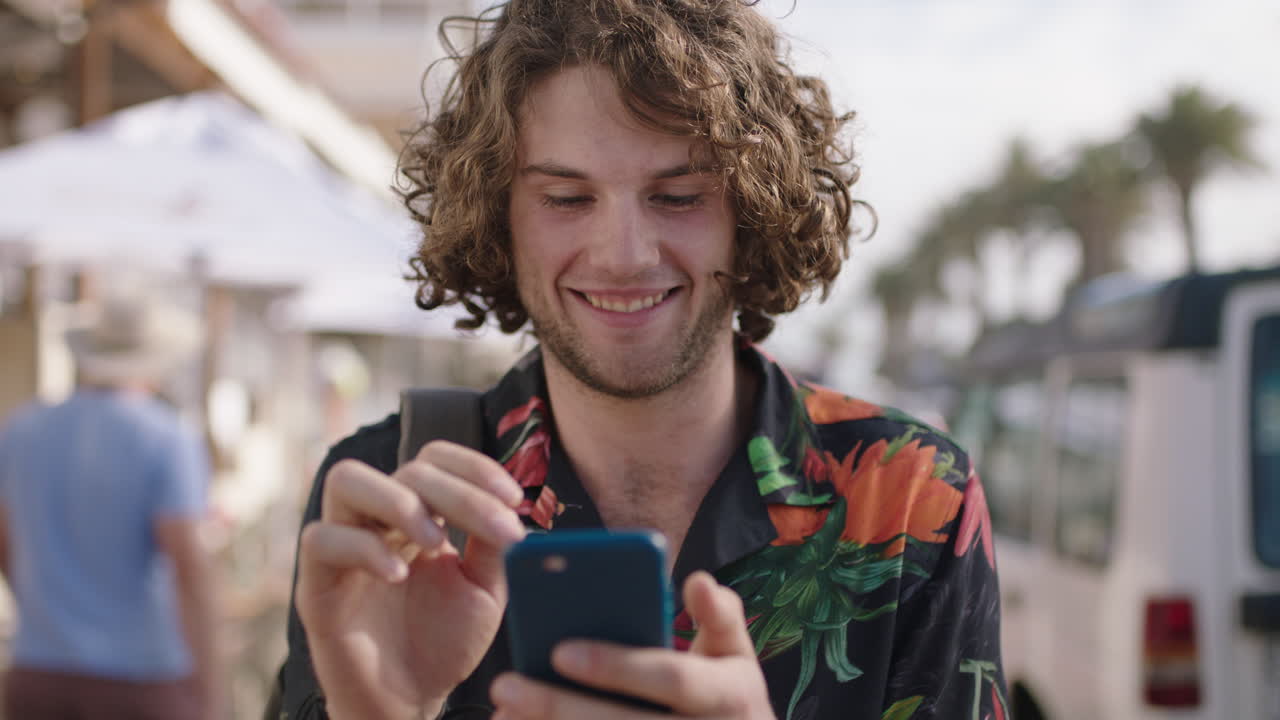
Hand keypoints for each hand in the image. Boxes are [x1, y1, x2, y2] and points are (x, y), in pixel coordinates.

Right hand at [295, 441, 526, 719]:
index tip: (515, 499)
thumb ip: (493, 545)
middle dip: (459, 493)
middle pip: (408, 469)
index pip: (436, 460)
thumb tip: (511, 505)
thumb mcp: (486, 590)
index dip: (475, 467)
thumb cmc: (446, 642)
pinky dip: (364, 548)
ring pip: (347, 480)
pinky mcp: (317, 585)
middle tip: (496, 529)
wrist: (411, 700)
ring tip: (436, 541)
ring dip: (400, 502)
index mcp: (419, 514)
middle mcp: (379, 521)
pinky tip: (399, 575)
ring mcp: (343, 547)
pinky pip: (321, 539)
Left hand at [489, 571, 775, 719]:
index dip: (618, 665)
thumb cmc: (728, 695)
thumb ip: (720, 615)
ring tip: (504, 710)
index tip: (560, 650)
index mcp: (730, 695)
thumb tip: (697, 580)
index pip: (671, 678)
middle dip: (559, 706)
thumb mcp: (735, 655)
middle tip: (505, 685)